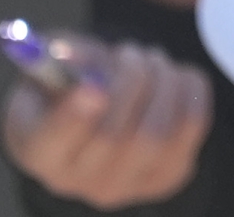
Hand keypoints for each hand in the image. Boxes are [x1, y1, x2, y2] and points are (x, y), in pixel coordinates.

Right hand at [0, 35, 210, 207]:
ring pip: (157, 132)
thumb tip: (70, 50)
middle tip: (130, 50)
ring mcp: (128, 183)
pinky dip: (188, 88)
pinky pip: (193, 125)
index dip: (75, 117)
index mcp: (40, 152)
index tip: (93, 86)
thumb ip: (60, 54)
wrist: (102, 120)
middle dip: (130, 80)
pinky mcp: (170, 173)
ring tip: (150, 60)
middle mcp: (79, 180)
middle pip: (112, 136)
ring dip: (161, 80)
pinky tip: (172, 76)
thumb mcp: (52, 64)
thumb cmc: (70, 86)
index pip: (55, 143)